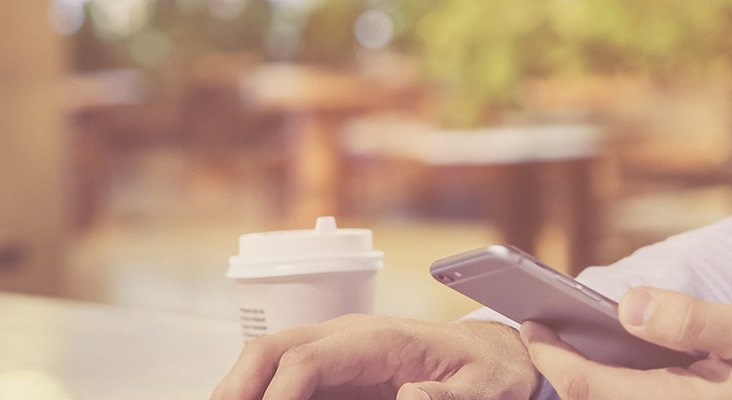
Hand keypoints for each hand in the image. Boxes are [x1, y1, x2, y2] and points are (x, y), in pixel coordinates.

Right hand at [209, 315, 540, 399]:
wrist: (494, 355)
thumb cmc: (490, 372)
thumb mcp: (487, 390)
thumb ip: (451, 398)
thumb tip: (409, 397)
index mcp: (382, 339)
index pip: (310, 359)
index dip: (281, 395)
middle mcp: (349, 337)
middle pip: (272, 348)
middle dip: (237, 384)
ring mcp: (336, 351)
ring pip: (268, 359)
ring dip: (239, 388)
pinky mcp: (334, 370)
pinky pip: (284, 377)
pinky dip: (260, 394)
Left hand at [521, 286, 731, 399]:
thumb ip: (690, 321)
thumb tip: (626, 307)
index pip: (594, 389)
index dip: (553, 359)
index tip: (529, 326)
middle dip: (562, 374)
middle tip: (537, 333)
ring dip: (589, 384)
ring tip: (567, 345)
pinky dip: (619, 388)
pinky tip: (617, 360)